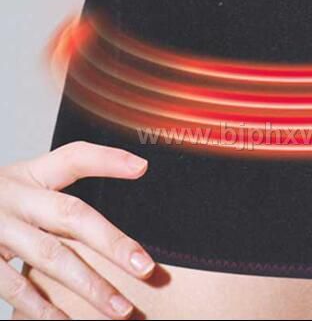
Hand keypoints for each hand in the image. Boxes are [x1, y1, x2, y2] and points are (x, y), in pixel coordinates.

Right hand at [0, 142, 154, 319]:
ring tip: (120, 309)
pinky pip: (14, 286)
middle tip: (145, 268)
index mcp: (31, 175)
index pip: (73, 157)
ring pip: (50, 256)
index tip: (143, 168)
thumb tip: (137, 170)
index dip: (108, 160)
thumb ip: (69, 182)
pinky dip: (42, 308)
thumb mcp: (27, 182)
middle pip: (72, 215)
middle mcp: (15, 198)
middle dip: (112, 243)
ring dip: (89, 285)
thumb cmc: (1, 202)